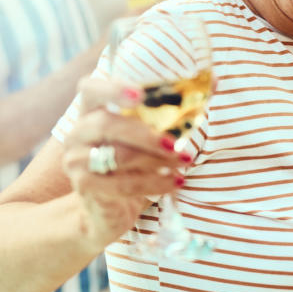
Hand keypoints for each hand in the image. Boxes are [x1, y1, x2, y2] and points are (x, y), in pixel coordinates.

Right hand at [61, 76, 185, 249]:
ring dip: (157, 160)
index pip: (90, 88)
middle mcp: (77, 132)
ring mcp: (77, 161)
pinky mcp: (86, 187)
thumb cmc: (133, 163)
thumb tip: (215, 82)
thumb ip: (176, 107)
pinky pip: (123, 184)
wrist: (105, 210)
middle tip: (177, 144)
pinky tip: (175, 183)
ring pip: (118, 156)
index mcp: (90, 110)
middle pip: (107, 124)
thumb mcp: (148, 134)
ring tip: (184, 163)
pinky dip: (154, 184)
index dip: (112, 88)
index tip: (140, 94)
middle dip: (147, 134)